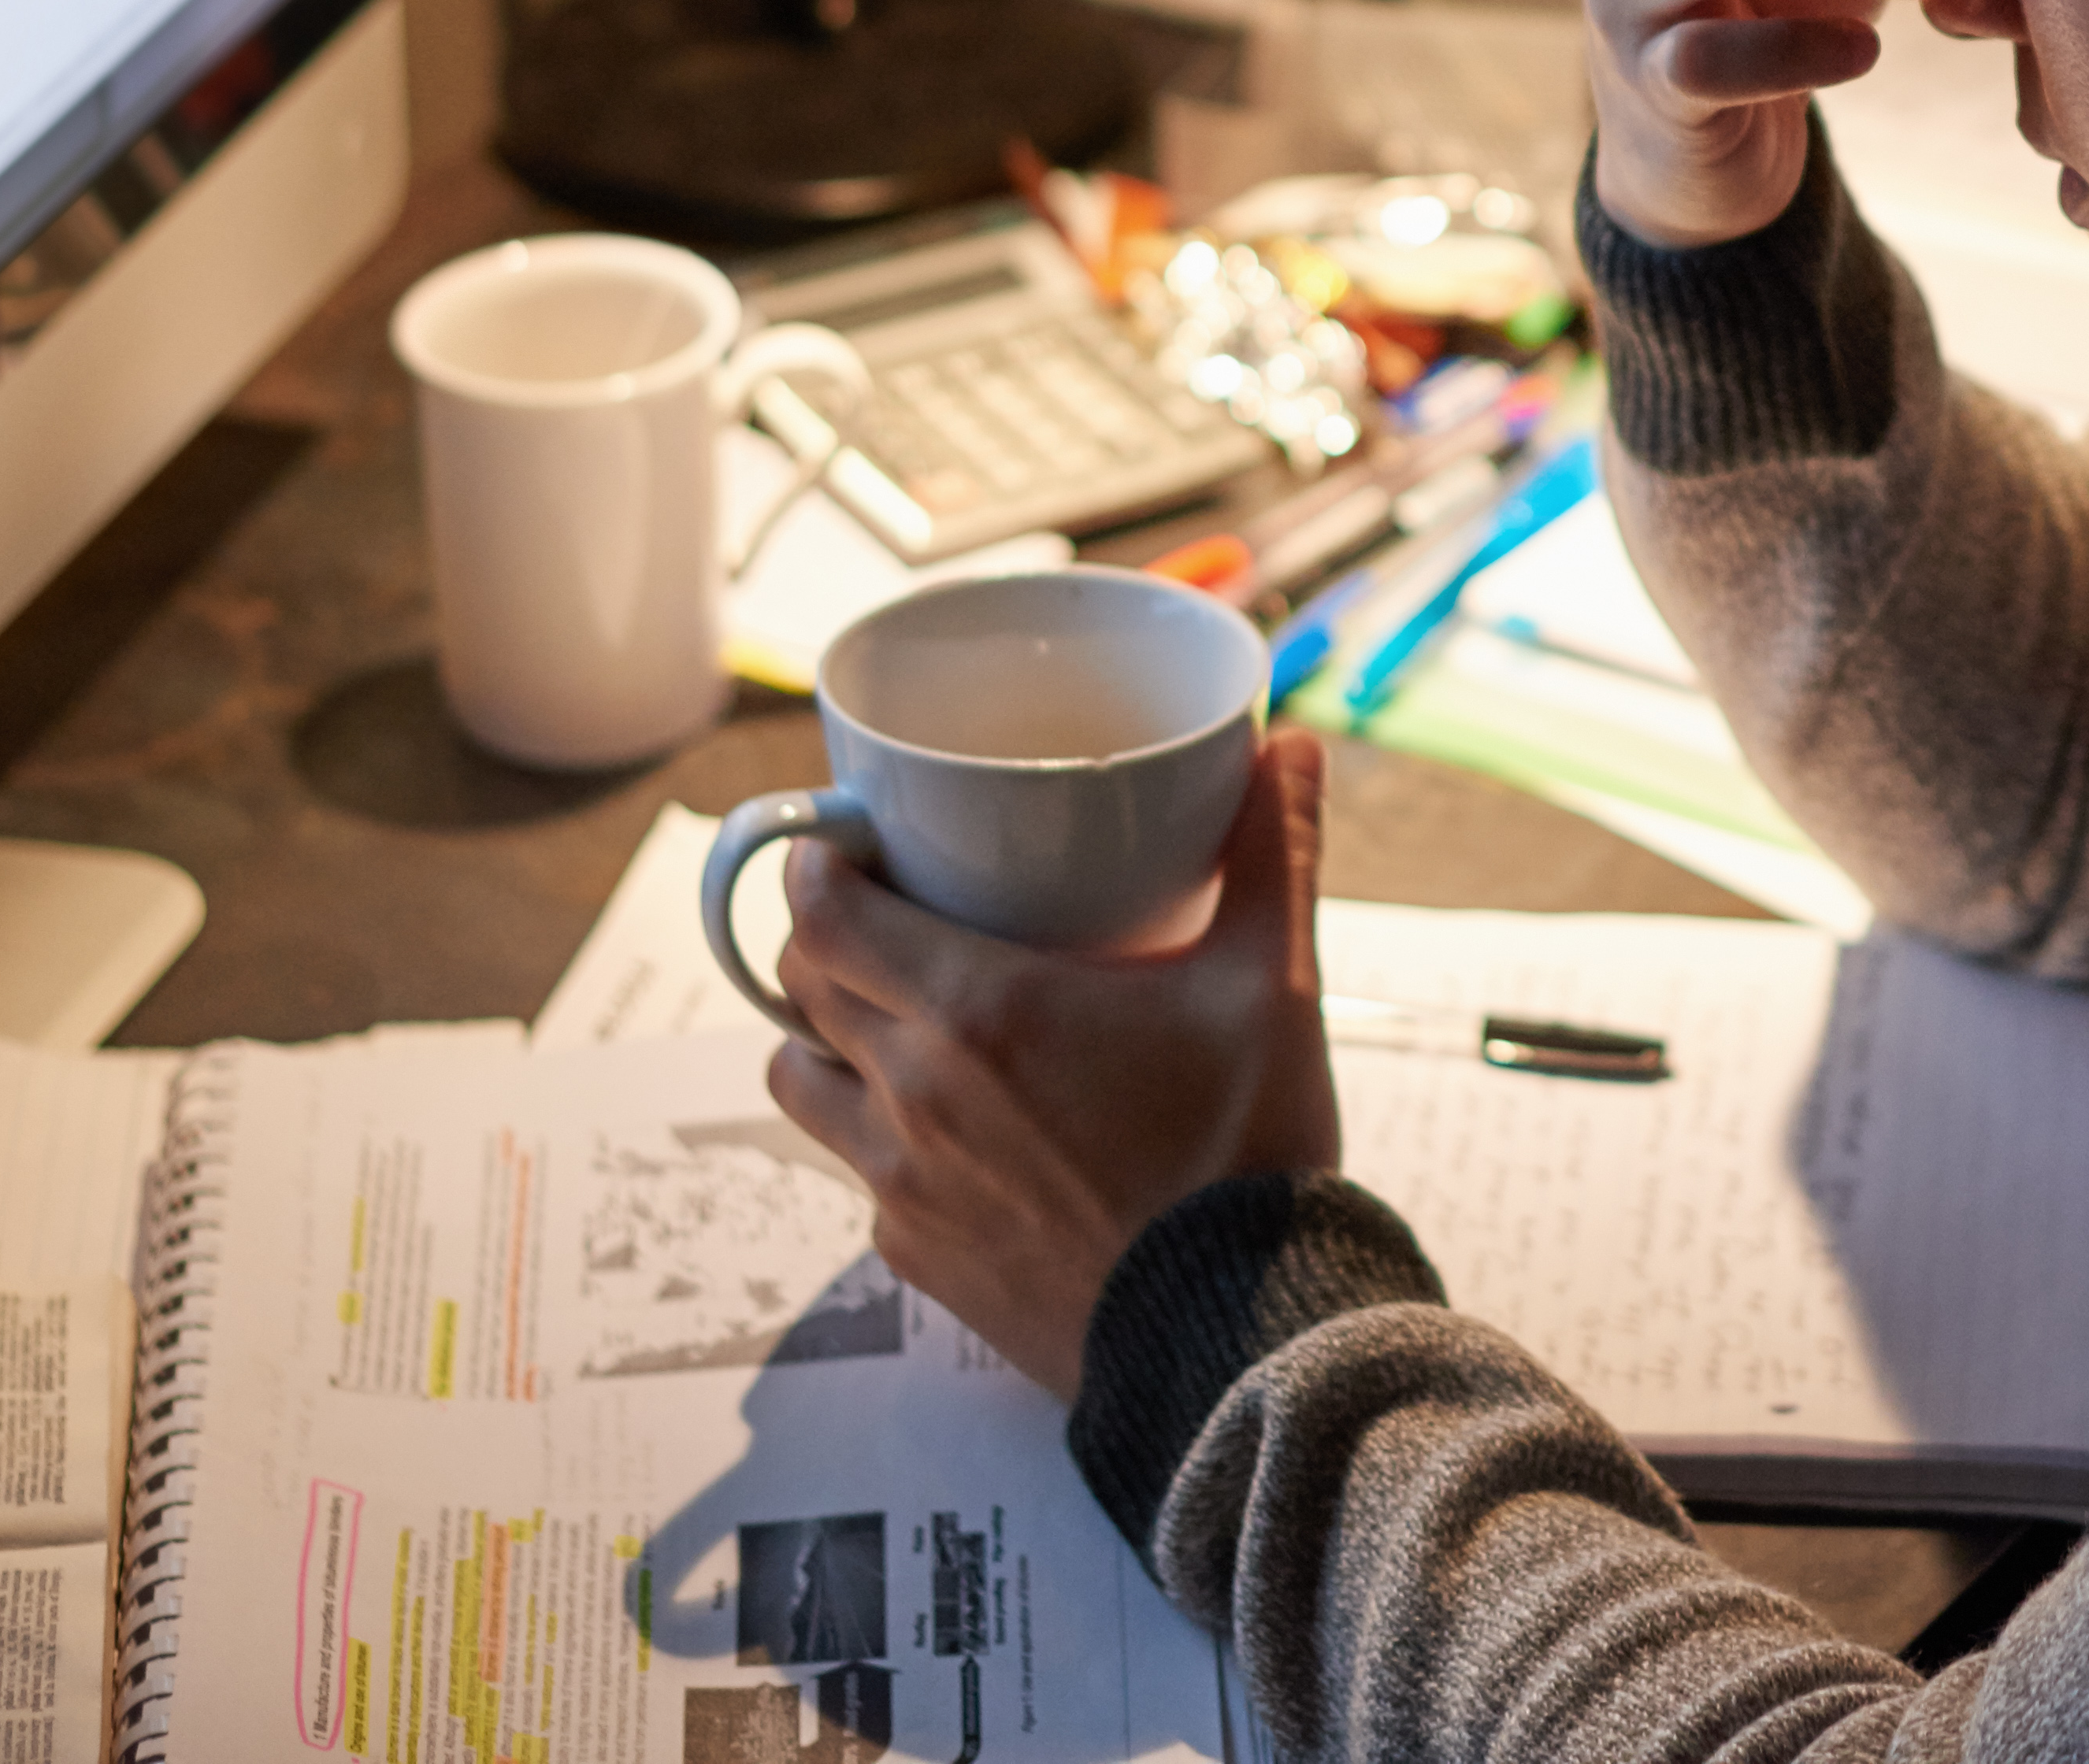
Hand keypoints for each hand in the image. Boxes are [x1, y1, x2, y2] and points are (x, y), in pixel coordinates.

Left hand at [762, 731, 1342, 1401]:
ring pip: (798, 1084)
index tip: (846, 846)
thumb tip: (1290, 745)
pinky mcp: (918, 1256)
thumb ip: (1271, 853)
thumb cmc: (1247, 1156)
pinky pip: (856, 1176)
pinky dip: (877, 1138)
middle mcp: (915, 1093)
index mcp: (979, 1009)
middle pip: (798, 989)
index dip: (817, 870)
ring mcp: (903, 1186)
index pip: (821, 916)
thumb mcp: (1273, 987)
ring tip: (898, 1023)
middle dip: (825, 942)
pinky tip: (953, 1131)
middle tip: (887, 917)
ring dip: (827, 1042)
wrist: (1236, 1343)